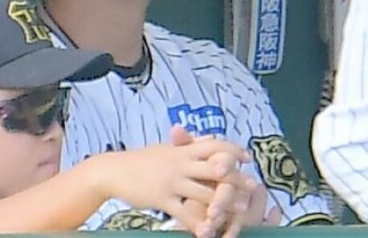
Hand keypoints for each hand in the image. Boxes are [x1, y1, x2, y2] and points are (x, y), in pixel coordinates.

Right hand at [100, 133, 255, 233]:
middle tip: (253, 187)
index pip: (215, 145)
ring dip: (224, 202)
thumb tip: (209, 139)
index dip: (233, 149)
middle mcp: (181, 162)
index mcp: (184, 149)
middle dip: (236, 177)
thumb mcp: (167, 149)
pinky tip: (208, 231)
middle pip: (215, 168)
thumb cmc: (142, 159)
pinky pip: (183, 213)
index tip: (248, 157)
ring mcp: (172, 181)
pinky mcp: (162, 199)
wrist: (115, 170)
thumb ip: (189, 145)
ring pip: (204, 192)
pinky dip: (197, 224)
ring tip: (241, 212)